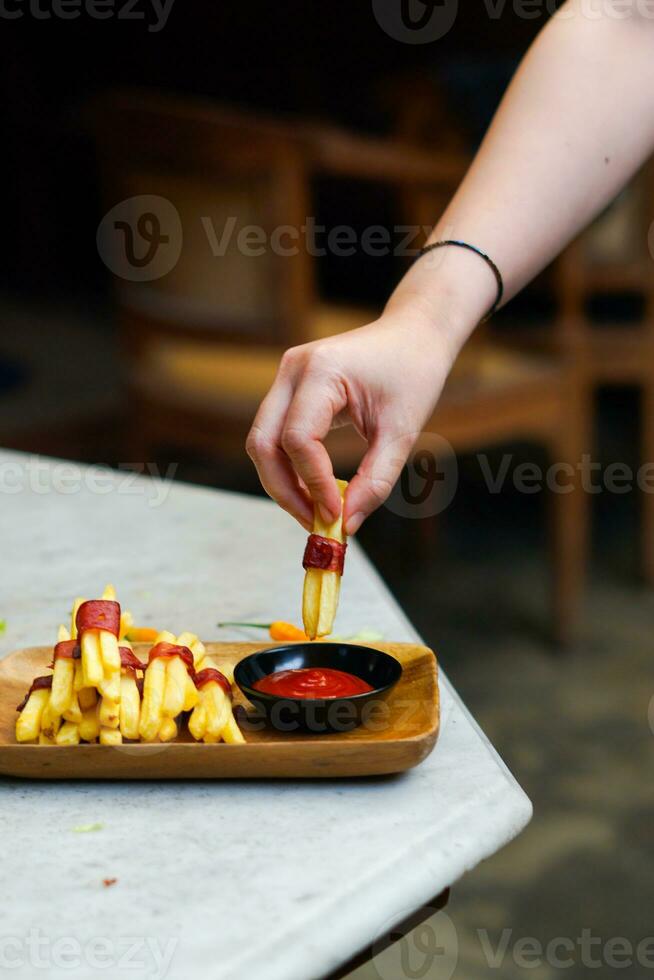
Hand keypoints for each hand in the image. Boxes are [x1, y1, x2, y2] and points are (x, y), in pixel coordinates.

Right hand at [246, 301, 460, 534]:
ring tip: (317, 511)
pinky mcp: (289, 389)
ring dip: (284, 483)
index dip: (313, 484)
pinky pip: (275, 436)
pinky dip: (290, 468)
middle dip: (285, 491)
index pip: (297, 439)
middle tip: (316, 524)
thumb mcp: (403, 431)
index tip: (337, 516)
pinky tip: (316, 490)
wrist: (413, 335)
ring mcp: (286, 377)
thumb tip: (347, 524)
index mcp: (322, 371)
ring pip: (262, 444)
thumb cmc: (413, 374)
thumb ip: (376, 480)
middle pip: (263, 444)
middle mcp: (293, 370)